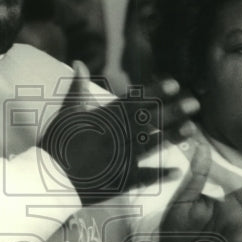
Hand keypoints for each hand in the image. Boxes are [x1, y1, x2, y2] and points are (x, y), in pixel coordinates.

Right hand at [39, 61, 199, 205]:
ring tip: (192, 129)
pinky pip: (143, 177)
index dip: (156, 93)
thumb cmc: (56, 143)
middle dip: (173, 112)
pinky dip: (160, 175)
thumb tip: (80, 62)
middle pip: (148, 121)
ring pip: (150, 145)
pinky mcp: (118, 180)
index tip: (174, 84)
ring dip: (172, 137)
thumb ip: (78, 88)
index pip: (134, 101)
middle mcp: (115, 136)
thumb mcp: (66, 112)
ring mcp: (118, 159)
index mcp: (103, 118)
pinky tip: (178, 171)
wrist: (48, 178)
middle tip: (194, 104)